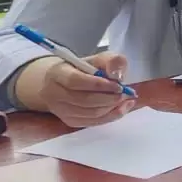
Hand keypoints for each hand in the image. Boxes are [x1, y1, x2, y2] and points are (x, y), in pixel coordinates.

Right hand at [17, 52, 131, 125]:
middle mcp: (54, 93)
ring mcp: (60, 110)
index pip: (75, 81)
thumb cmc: (82, 69)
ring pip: (90, 114)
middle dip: (110, 98)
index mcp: (57, 73)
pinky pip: (92, 122)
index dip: (99, 85)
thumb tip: (117, 75)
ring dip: (112, 108)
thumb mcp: (97, 58)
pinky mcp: (69, 121)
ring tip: (126, 99)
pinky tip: (122, 108)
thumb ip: (111, 61)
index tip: (118, 85)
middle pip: (84, 100)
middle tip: (127, 93)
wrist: (62, 83)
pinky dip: (110, 116)